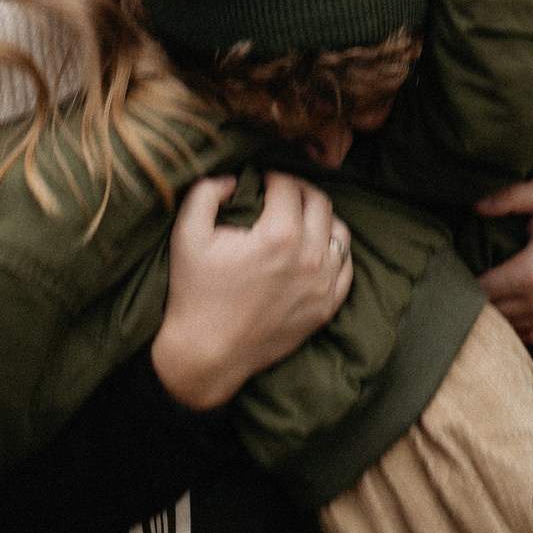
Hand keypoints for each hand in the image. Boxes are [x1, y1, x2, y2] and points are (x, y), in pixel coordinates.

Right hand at [150, 172, 353, 410]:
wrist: (206, 355)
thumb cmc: (194, 294)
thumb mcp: (187, 234)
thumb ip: (207, 192)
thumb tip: (233, 179)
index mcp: (279, 235)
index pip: (288, 185)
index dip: (272, 176)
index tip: (259, 181)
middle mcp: (310, 257)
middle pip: (319, 202)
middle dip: (297, 190)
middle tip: (278, 194)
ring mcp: (323, 284)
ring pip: (338, 231)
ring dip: (319, 218)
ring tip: (297, 219)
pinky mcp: (327, 306)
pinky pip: (345, 266)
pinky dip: (332, 250)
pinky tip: (313, 249)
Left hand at [476, 179, 532, 346]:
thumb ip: (508, 198)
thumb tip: (475, 205)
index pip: (485, 290)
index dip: (467, 282)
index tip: (459, 273)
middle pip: (495, 312)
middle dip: (478, 301)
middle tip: (467, 287)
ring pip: (512, 327)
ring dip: (497, 316)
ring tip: (487, 299)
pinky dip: (519, 327)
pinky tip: (510, 312)